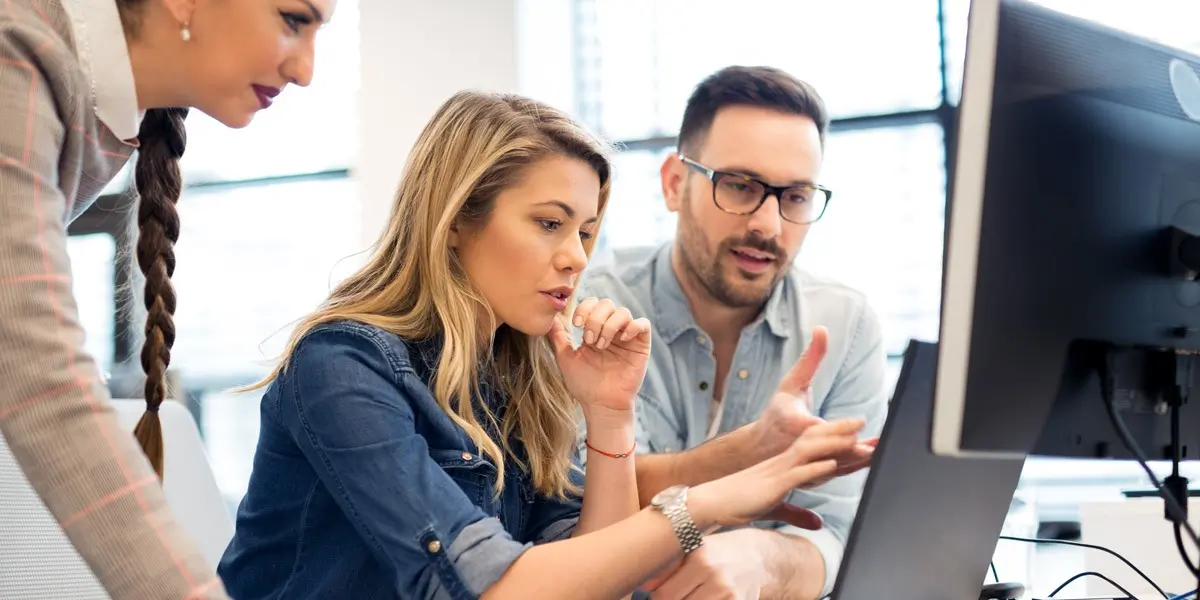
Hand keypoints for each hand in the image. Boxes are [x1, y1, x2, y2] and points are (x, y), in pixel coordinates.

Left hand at [547, 297, 651, 414]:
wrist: (600, 404)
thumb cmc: (584, 384)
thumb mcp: (566, 358)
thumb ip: (559, 337)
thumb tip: (550, 318)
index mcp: (594, 330)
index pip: (592, 304)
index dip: (585, 308)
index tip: (576, 324)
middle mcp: (611, 330)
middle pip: (607, 304)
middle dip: (595, 319)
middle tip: (589, 340)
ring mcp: (627, 337)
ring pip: (623, 312)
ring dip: (609, 325)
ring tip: (602, 345)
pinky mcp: (641, 346)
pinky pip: (643, 324)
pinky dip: (632, 326)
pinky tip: (621, 340)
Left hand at [642, 530, 770, 599]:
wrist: (759, 558)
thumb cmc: (718, 552)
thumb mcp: (693, 549)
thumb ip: (667, 566)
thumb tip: (644, 584)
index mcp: (700, 559)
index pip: (663, 594)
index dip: (658, 597)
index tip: (661, 593)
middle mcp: (716, 577)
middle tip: (678, 593)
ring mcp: (730, 595)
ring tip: (691, 593)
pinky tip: (703, 596)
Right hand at [689, 419, 864, 531]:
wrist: (710, 502)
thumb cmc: (739, 504)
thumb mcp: (774, 508)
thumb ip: (798, 514)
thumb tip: (819, 524)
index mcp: (783, 464)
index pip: (813, 445)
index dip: (834, 437)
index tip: (857, 432)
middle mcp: (782, 462)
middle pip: (814, 440)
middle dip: (840, 430)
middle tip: (862, 420)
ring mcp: (777, 471)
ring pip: (809, 451)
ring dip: (834, 444)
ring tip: (857, 438)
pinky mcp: (772, 485)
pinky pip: (796, 474)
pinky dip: (815, 468)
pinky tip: (832, 464)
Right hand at [750, 326, 876, 474]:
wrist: (758, 447)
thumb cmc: (778, 413)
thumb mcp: (791, 382)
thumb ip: (811, 358)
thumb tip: (822, 329)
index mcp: (795, 424)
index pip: (820, 427)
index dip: (839, 427)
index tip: (860, 422)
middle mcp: (800, 447)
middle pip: (831, 448)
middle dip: (855, 448)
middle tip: (878, 445)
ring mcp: (807, 464)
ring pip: (837, 464)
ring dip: (859, 461)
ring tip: (881, 454)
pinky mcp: (813, 476)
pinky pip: (836, 473)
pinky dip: (853, 469)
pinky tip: (872, 463)